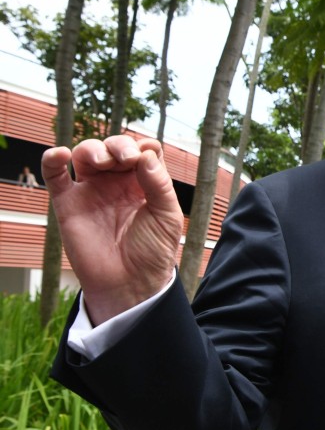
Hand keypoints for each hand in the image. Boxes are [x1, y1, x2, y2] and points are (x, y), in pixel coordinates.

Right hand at [41, 135, 182, 323]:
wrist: (129, 283)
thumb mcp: (167, 217)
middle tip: (126, 160)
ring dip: (93, 149)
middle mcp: (118, 183)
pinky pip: (54, 175)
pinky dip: (52, 159)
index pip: (143, 151)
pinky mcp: (68, 203)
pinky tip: (59, 154)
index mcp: (145, 183)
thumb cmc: (152, 251)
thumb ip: (159, 184)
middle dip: (119, 146)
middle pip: (115, 148)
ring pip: (86, 154)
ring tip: (102, 161)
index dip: (143, 147)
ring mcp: (92, 190)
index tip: (144, 157)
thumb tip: (145, 153)